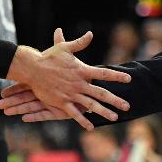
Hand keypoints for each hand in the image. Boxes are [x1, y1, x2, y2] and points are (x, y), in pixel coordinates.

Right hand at [5, 28, 131, 130]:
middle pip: (101, 93)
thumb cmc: (49, 57)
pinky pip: (74, 114)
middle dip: (115, 100)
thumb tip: (90, 34)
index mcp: (82, 70)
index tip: (129, 79)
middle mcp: (79, 83)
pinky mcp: (62, 102)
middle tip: (127, 106)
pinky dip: (83, 120)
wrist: (32, 69)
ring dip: (104, 111)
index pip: (104, 74)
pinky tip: (91, 127)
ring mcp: (71, 94)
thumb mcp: (65, 47)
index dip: (117, 76)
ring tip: (115, 118)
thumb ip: (80, 43)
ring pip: (91, 105)